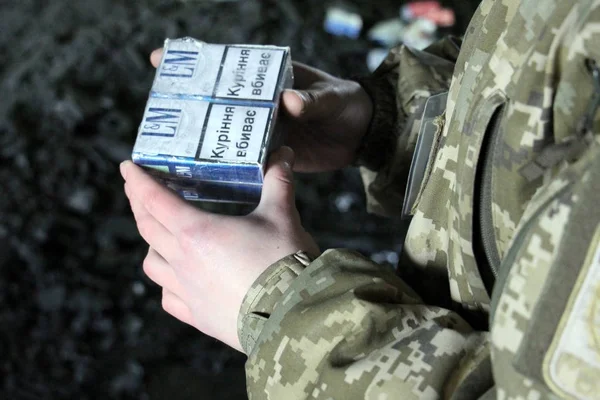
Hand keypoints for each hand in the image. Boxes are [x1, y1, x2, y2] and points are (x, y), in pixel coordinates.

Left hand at [121, 147, 318, 351]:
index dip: (137, 181)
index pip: (155, 200)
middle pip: (147, 228)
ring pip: (152, 264)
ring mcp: (187, 291)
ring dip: (151, 245)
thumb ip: (279, 182)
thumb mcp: (282, 215)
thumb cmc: (282, 261)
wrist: (290, 315)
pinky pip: (169, 297)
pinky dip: (168, 283)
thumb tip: (284, 154)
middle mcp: (183, 261)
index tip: (126, 167)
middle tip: (136, 190)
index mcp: (196, 232)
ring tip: (160, 237)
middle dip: (138, 204)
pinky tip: (178, 280)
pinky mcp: (197, 316)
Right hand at [149, 50, 372, 171]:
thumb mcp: (332, 96)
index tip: (161, 59)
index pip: (228, 67)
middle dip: (189, 105)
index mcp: (269, 80)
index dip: (196, 62)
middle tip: (159, 112)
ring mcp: (263, 131)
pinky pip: (246, 160)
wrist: (362, 135)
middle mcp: (259, 105)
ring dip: (204, 139)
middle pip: (218, 103)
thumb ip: (312, 98)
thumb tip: (289, 101)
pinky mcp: (271, 155)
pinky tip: (206, 173)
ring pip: (227, 133)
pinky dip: (230, 165)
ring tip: (172, 147)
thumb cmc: (347, 103)